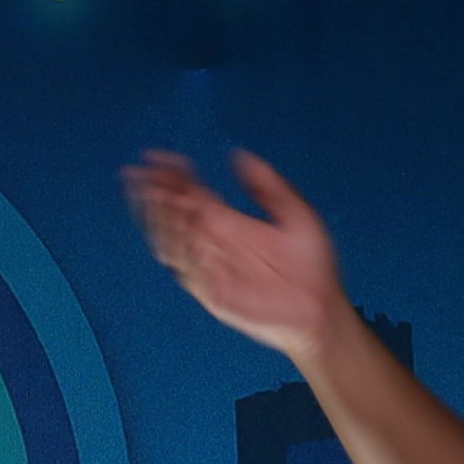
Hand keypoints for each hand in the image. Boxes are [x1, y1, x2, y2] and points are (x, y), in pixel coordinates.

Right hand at [122, 148, 353, 364]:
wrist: (321, 308)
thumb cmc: (311, 266)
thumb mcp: (295, 214)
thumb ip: (267, 186)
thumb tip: (240, 155)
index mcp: (226, 222)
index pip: (189, 193)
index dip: (172, 175)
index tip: (157, 157)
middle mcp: (212, 243)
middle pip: (173, 215)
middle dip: (155, 193)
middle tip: (142, 174)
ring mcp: (209, 268)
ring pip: (172, 240)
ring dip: (159, 218)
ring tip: (150, 196)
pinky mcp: (213, 292)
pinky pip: (189, 270)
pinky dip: (181, 251)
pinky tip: (178, 230)